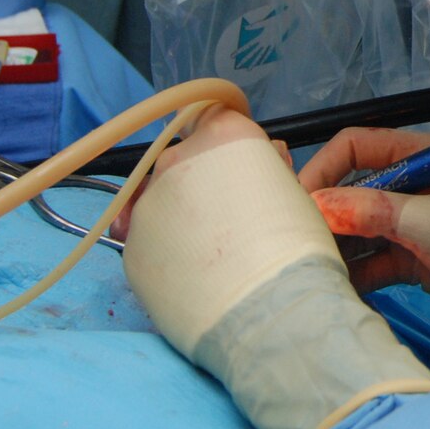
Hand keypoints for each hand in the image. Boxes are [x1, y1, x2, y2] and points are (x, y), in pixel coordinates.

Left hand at [121, 106, 340, 357]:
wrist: (269, 312)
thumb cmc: (298, 250)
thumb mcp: (295, 192)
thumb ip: (264, 168)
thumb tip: (260, 164)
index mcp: (223, 134)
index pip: (215, 116)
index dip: (228, 145)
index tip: (240, 168)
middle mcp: (176, 159)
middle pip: (181, 159)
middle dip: (199, 181)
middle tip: (230, 219)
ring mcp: (146, 205)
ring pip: (159, 202)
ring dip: (178, 218)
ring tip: (210, 256)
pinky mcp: (130, 250)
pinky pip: (148, 242)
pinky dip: (165, 254)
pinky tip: (194, 278)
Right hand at [302, 125, 429, 324]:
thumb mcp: (429, 222)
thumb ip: (373, 210)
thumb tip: (318, 204)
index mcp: (419, 156)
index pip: (355, 147)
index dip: (323, 169)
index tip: (298, 202)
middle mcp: (410, 184)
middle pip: (350, 190)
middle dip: (323, 214)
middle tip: (295, 243)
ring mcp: (410, 223)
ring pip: (358, 229)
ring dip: (336, 247)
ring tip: (308, 269)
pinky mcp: (411, 258)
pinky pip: (371, 260)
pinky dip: (354, 273)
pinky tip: (333, 288)